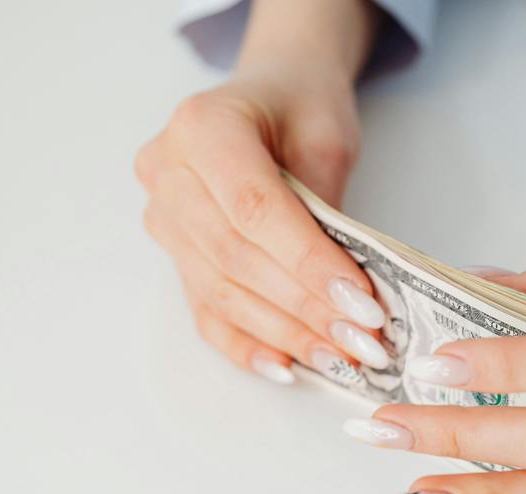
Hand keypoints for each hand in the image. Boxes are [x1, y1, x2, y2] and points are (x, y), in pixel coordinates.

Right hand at [136, 58, 389, 383]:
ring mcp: (163, 217)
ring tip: (341, 358)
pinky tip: (288, 367)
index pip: (254, 209)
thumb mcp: (326, 138)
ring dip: (285, 333)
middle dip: (304, 308)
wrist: (268, 94)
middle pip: (235, 258)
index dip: (307, 262)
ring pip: (221, 292)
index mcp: (201, 126)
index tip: (361, 302)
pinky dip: (247, 344)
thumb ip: (324, 208)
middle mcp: (166, 172)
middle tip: (362, 341)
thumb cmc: (300, 107)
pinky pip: (205, 310)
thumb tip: (348, 293)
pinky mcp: (174, 253)